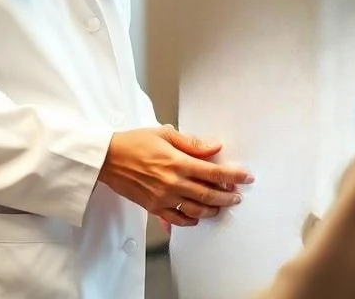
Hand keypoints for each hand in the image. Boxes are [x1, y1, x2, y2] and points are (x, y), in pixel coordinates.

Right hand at [98, 125, 253, 226]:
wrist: (108, 158)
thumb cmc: (135, 142)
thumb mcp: (165, 133)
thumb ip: (192, 143)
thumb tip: (214, 147)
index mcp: (178, 162)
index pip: (213, 172)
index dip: (233, 176)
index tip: (246, 177)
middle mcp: (173, 183)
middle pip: (209, 195)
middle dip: (227, 197)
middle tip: (237, 196)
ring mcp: (163, 198)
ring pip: (195, 211)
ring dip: (212, 210)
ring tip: (221, 207)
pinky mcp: (154, 207)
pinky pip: (177, 219)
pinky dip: (190, 221)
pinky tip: (197, 217)